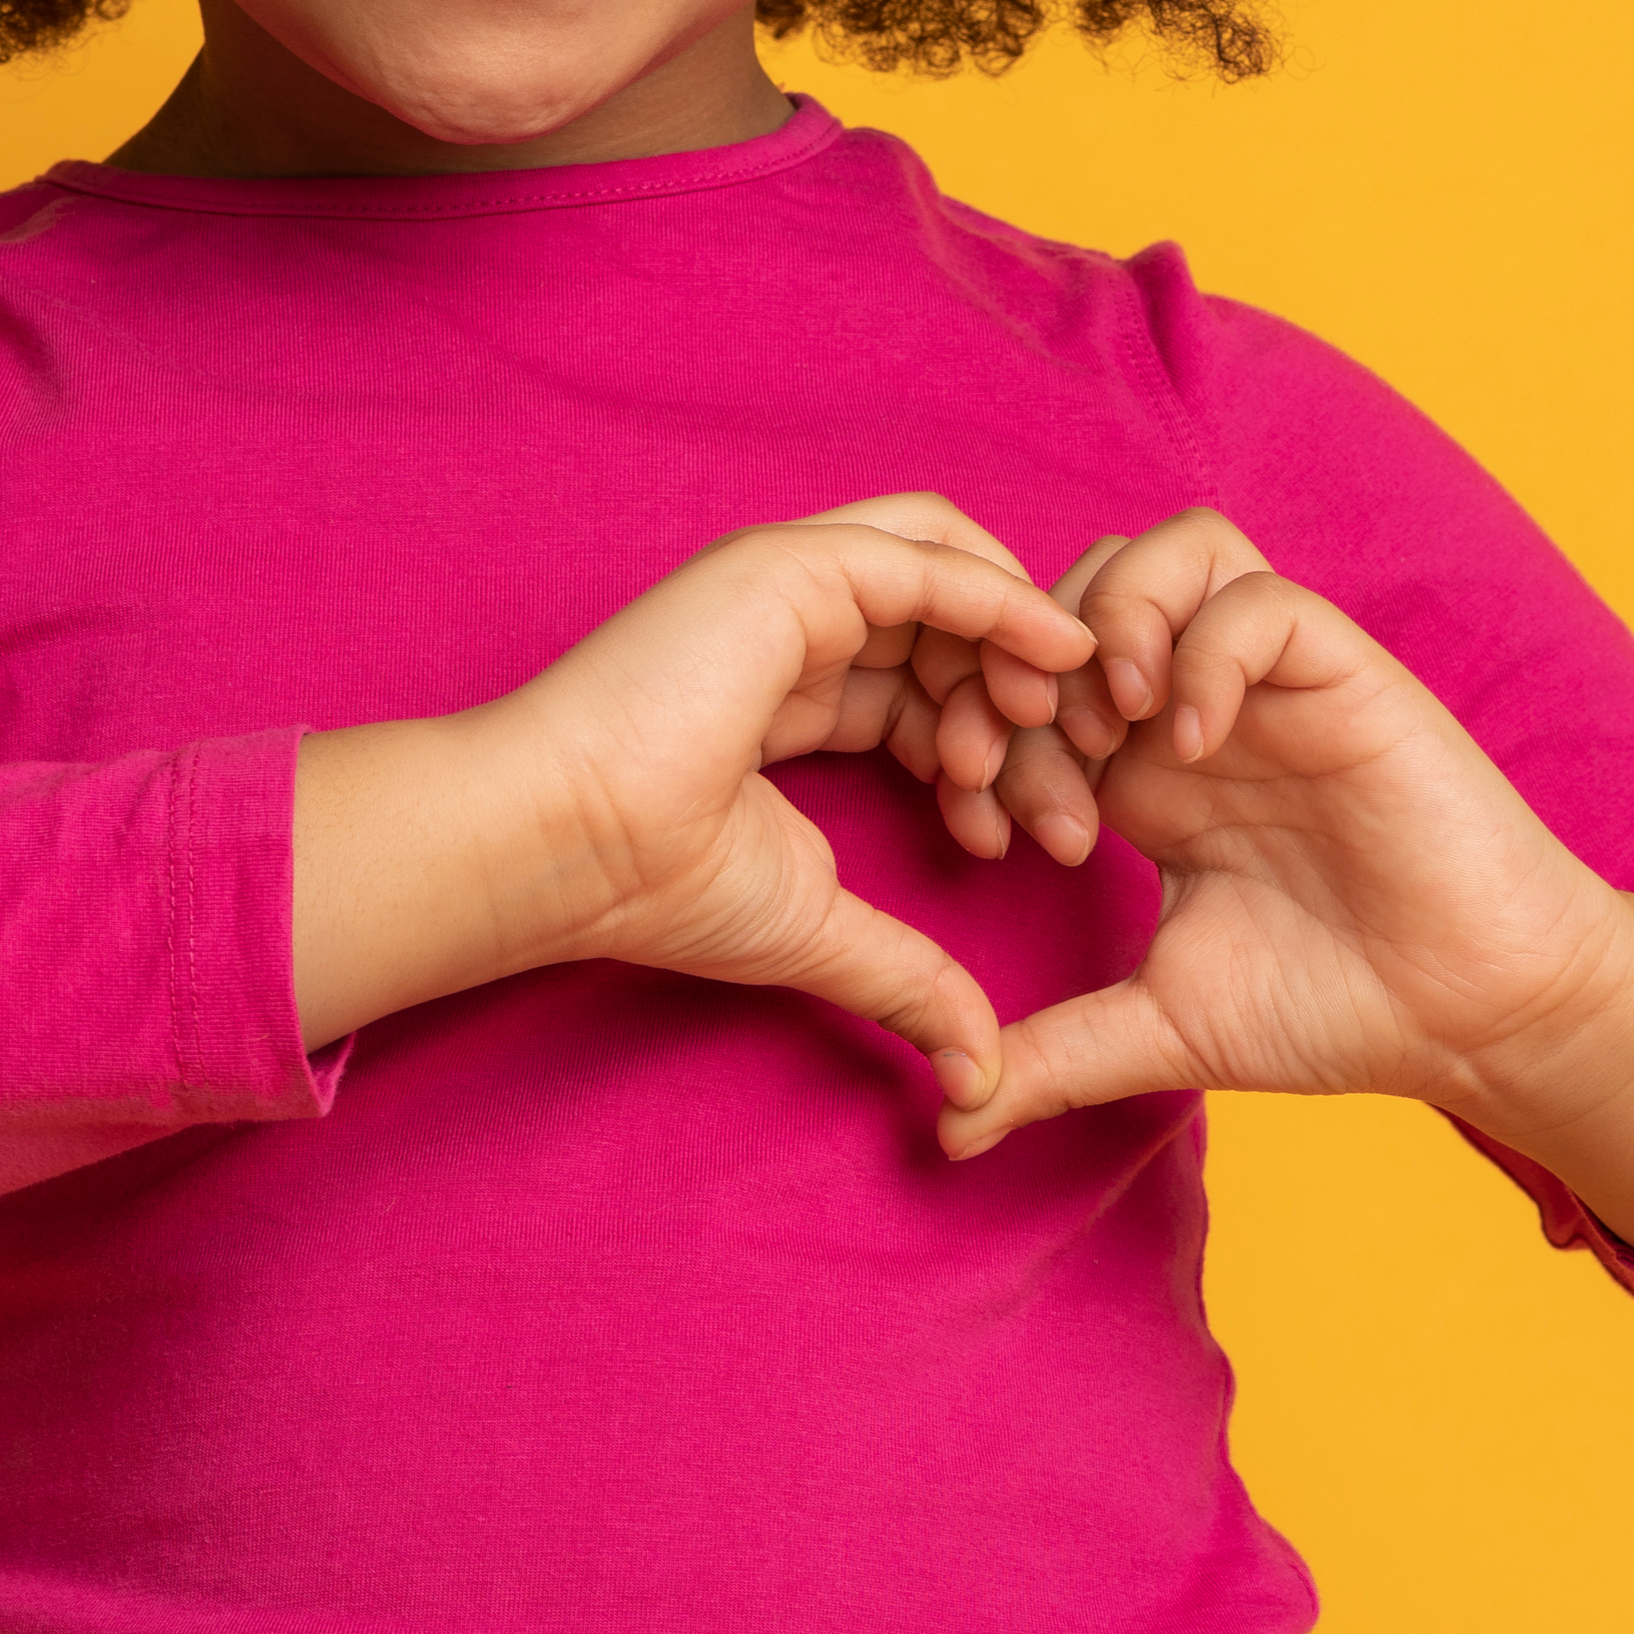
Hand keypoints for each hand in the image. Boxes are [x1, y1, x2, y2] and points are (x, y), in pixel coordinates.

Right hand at [290, 496, 1095, 1100]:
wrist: (566, 847)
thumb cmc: (654, 882)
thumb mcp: (817, 927)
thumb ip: (907, 976)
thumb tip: (980, 1076)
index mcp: (796, 687)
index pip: (932, 686)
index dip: (998, 754)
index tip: (1034, 842)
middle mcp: (798, 622)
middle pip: (957, 630)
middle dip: (1028, 715)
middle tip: (1066, 818)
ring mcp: (791, 584)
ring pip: (952, 573)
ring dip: (1023, 648)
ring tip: (1062, 738)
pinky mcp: (787, 566)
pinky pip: (926, 557)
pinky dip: (1002, 597)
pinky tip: (1056, 659)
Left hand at [896, 512, 1633, 1271]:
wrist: (1473, 1017)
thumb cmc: (1332, 1009)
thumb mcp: (1159, 1027)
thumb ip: (1053, 1057)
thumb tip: (952, 1126)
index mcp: (1141, 773)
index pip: (1022, 685)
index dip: (975, 737)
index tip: (981, 833)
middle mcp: (1199, 709)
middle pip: (1075, 593)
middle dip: (1017, 669)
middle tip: (1018, 773)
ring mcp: (1271, 684)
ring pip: (1169, 552)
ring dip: (1108, 623)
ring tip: (1104, 732)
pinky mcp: (1345, 675)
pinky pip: (1258, 600)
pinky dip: (1205, 649)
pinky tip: (1190, 746)